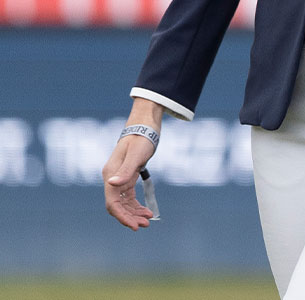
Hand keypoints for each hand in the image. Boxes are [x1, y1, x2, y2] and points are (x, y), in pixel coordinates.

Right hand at [102, 100, 163, 230]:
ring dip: (134, 213)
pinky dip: (136, 205)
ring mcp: (119, 178)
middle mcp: (112, 178)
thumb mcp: (137, 154)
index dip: (123, 216)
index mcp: (111, 174)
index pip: (113, 202)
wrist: (145, 125)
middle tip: (145, 225)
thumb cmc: (142, 138)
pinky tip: (146, 211)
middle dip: (130, 217)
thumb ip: (126, 170)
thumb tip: (112, 184)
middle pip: (117, 205)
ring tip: (148, 220)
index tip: (135, 226)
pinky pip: (129, 197)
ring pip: (123, 203)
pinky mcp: (127, 176)